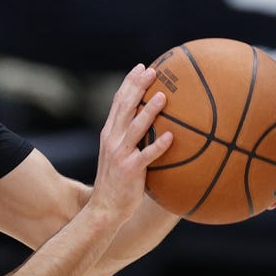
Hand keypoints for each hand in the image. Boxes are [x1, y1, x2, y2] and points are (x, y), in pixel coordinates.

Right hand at [89, 64, 173, 223]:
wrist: (104, 208)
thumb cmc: (117, 182)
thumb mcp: (118, 155)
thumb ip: (130, 139)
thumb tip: (153, 126)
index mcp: (110, 133)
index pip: (118, 102)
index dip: (129, 83)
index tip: (141, 67)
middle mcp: (112, 140)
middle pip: (125, 107)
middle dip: (138, 87)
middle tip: (152, 71)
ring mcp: (120, 154)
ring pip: (136, 127)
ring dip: (149, 111)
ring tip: (163, 96)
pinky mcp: (130, 170)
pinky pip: (147, 156)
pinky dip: (158, 145)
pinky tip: (171, 136)